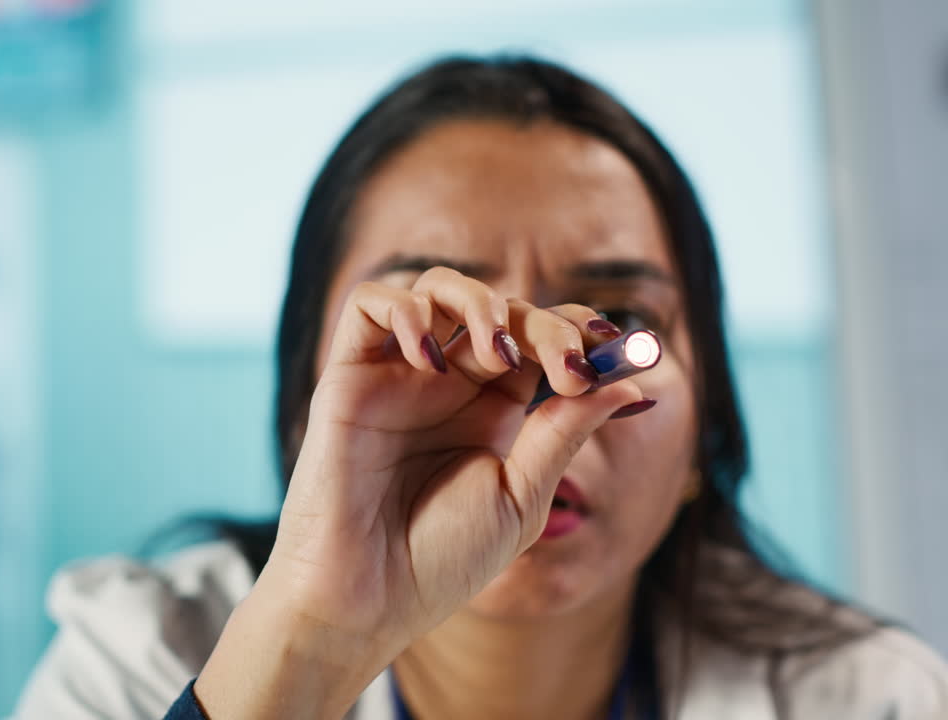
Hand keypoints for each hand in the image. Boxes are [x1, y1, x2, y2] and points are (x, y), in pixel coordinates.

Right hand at [196, 267, 642, 717]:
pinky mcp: (348, 373)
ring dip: (480, 303)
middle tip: (569, 363)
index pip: (541, 341)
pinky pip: (369, 304)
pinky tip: (429, 355)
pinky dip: (404, 309)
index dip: (580, 332)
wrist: (366, 597)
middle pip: (502, 309)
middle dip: (546, 324)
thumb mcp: (521, 498)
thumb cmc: (440, 560)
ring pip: (438, 288)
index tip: (623, 350)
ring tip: (498, 352)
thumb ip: (564, 434)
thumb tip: (627, 383)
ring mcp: (398, 373)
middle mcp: (447, 382)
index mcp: (493, 410)